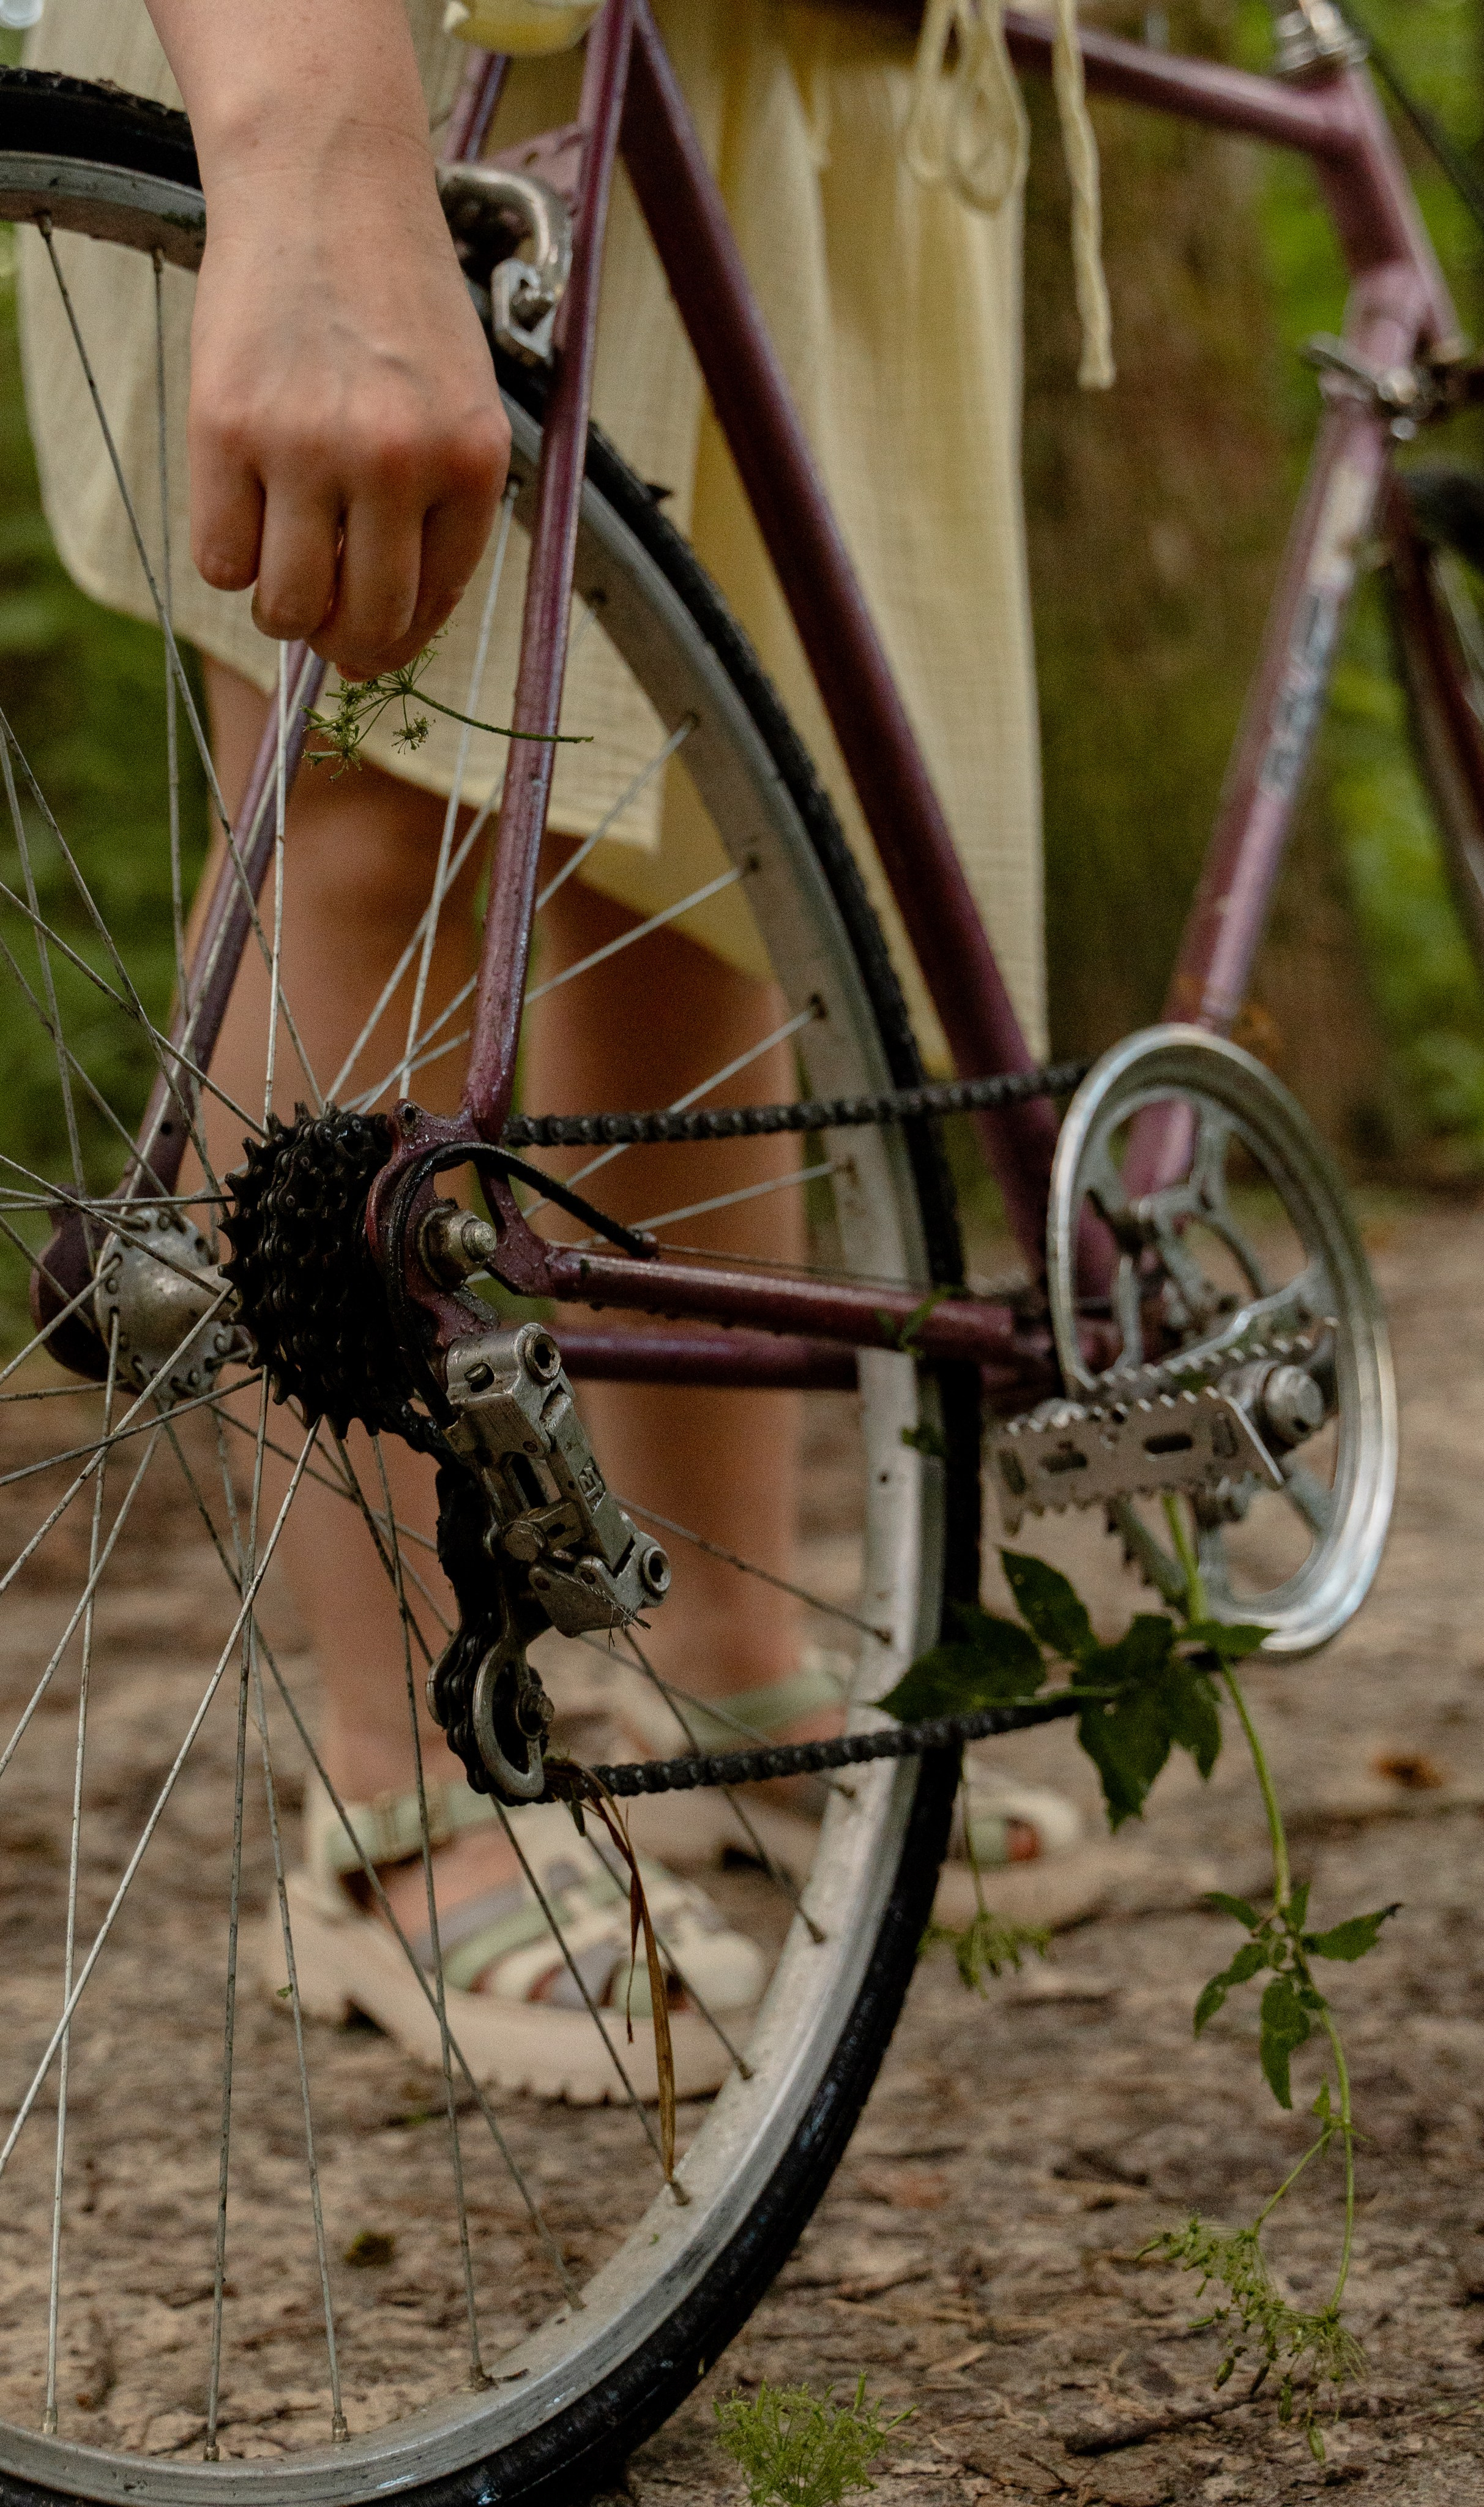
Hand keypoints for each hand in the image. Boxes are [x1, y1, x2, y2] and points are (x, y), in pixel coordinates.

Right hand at [146, 2, 510, 680]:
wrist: (326, 183)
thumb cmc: (393, 296)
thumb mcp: (460, 398)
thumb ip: (444, 503)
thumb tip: (395, 622)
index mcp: (472, 462)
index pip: (435, 604)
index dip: (399, 635)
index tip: (374, 634)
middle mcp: (398, 463)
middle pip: (363, 625)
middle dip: (343, 643)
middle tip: (324, 622)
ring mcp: (309, 446)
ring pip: (286, 607)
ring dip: (281, 608)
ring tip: (281, 562)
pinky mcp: (227, 427)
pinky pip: (220, 561)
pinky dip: (228, 559)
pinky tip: (242, 515)